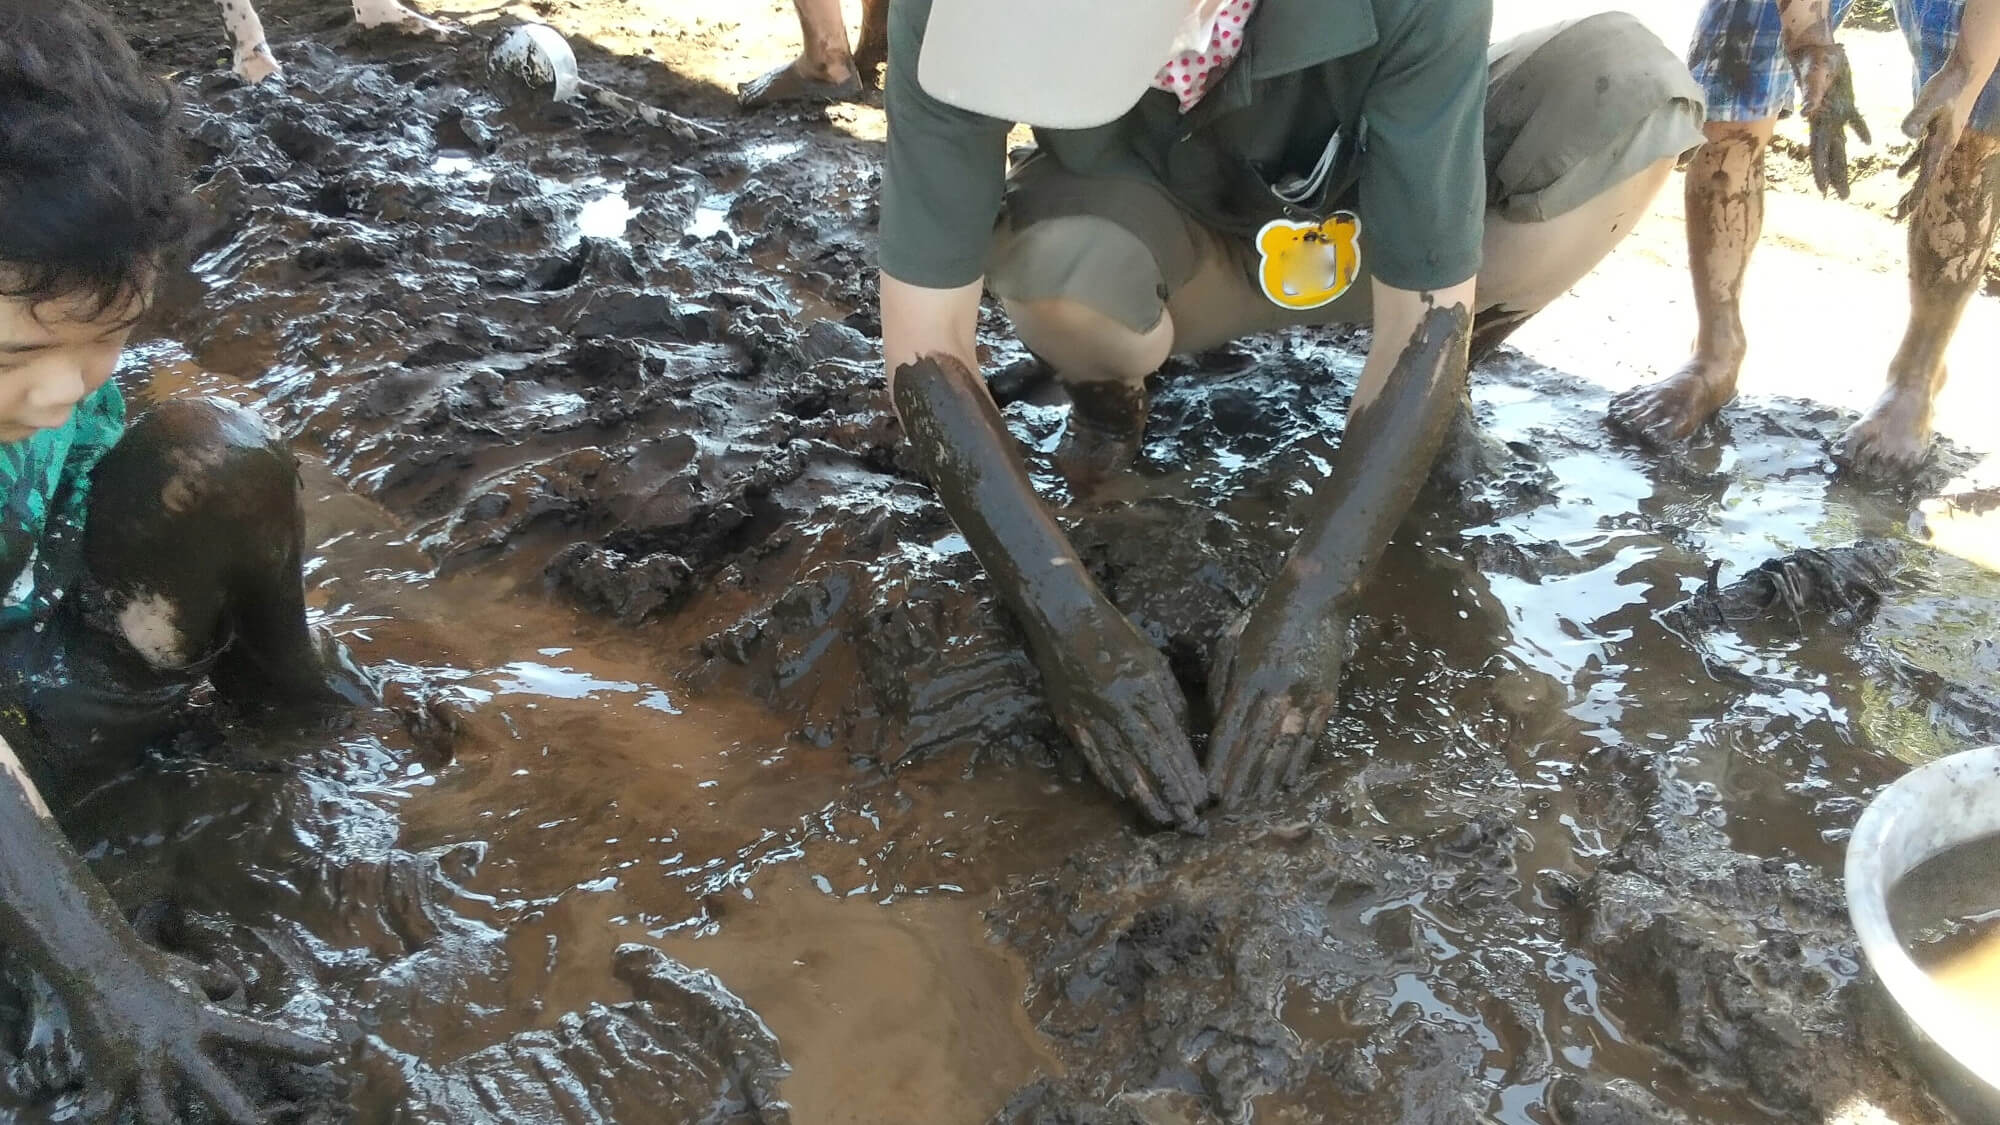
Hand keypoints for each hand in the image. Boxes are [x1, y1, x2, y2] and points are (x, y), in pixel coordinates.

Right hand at [74, 946, 334, 1122]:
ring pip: (159, 1114)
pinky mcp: (106, 1077)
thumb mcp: (190, 974)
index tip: (329, 1054)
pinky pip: (102, 1113)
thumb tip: (232, 987)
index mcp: (204, 1023)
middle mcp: (178, 1048)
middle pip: (215, 1089)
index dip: (294, 1046)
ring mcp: (142, 1065)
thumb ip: (216, 985)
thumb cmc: (149, 968)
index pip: (258, 1035)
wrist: (96, 962)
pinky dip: (102, 1122)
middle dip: (239, 1116)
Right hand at [1032, 601, 1207, 828]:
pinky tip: (1124, 796)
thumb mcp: (1153, 660)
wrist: (1062, 620)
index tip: (1202, 799)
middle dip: (1171, 795)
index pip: (1172, 744)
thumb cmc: (1115, 635)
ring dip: (1143, 798)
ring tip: (1161, 820)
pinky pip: (1094, 759)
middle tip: (1188, 822)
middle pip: (1150, 763)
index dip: (1187, 775)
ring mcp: (1091, 720)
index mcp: (1144, 692)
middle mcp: (1118, 711)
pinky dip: (1111, 781)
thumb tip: (1183, 736)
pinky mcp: (1071, 723)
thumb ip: (1170, 700)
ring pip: (1121, 769)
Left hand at [1205, 599, 1348, 805]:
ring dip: (1269, 781)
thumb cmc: (1264, 619)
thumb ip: (1223, 684)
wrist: (1317, 598)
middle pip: (1256, 746)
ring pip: (1284, 748)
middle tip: (1229, 812)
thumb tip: (1218, 722)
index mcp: (1251, 676)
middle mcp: (1278, 692)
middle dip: (1241, 782)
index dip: (1220, 762)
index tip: (1209, 790)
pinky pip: (1311, 739)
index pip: (1231, 730)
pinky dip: (1299, 764)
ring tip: (1257, 808)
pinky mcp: (1326, 700)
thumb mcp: (1232, 644)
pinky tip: (1290, 786)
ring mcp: (1306, 698)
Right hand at [1791, 42, 1870, 197]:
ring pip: (1841, 145)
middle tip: (1842, 197)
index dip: (1820, 171)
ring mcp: (1835, 113)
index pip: (1817, 151)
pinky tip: (1869, 143)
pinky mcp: (1845, 102)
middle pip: (1830, 155)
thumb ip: (1810, 94)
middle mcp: (1824, 121)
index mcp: (1818, 119)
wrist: (1816, 46)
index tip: (1823, 190)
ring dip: (1844, 164)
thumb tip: (1804, 115)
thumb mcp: (1813, 75)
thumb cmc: (1814, 59)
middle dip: (1835, 177)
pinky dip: (1861, 132)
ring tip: (1848, 184)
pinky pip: (1855, 121)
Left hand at [1896, 50, 1980, 207]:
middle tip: (1898, 216)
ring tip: (1901, 204)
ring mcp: (1940, 138)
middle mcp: (1942, 145)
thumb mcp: (1929, 101)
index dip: (1916, 194)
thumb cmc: (1949, 85)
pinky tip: (1900, 175)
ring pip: (1922, 170)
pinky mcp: (1936, 130)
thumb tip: (1906, 134)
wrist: (1966, 71)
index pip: (1926, 175)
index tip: (1905, 211)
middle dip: (1912, 197)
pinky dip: (1911, 167)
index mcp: (1941, 143)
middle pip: (1925, 178)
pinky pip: (1921, 155)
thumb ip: (1917, 117)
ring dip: (1912, 186)